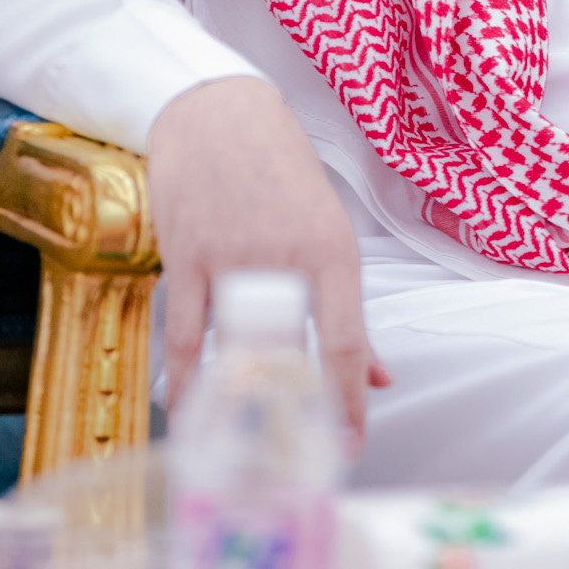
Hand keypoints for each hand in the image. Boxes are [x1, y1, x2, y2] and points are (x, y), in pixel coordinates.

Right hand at [145, 76, 389, 441]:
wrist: (219, 113)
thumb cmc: (282, 175)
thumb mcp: (328, 232)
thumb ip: (350, 310)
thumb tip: (381, 378)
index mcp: (334, 253)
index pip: (347, 344)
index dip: (349, 404)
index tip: (349, 445)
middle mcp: (287, 258)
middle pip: (292, 354)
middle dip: (295, 414)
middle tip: (294, 456)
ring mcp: (233, 257)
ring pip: (237, 348)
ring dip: (238, 402)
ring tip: (243, 444)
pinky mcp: (188, 255)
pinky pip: (186, 333)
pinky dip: (189, 377)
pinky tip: (194, 407)